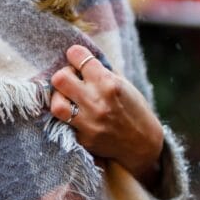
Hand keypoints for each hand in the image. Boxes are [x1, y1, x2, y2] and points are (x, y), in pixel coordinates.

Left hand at [50, 45, 163, 182]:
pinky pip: (64, 123)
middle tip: (72, 80)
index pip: (76, 56)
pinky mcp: (83, 139)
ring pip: (56, 104)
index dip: (74, 55)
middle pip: (60, 78)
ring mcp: (88, 122)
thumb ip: (101, 71)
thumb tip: (79, 58)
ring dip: (60, 98)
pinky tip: (76, 115)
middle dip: (63, 75)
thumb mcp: (123, 84)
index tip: (76, 59)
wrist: (143, 145)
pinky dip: (67, 117)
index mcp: (108, 82)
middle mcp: (96, 101)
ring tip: (69, 99)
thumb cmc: (134, 109)